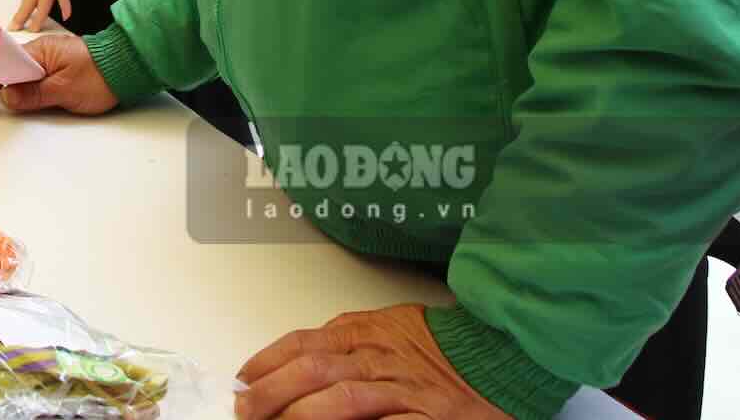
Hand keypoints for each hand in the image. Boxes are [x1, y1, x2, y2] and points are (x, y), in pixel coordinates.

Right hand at [0, 32, 117, 116]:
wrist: (125, 65)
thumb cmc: (100, 75)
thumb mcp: (66, 89)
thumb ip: (34, 94)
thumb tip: (6, 97)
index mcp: (38, 52)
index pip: (2, 67)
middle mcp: (37, 51)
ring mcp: (43, 56)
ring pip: (6, 64)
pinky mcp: (50, 64)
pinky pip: (19, 68)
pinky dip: (3, 76)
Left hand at [235, 306, 512, 418]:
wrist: (497, 352)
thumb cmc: (439, 344)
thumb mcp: (383, 328)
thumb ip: (343, 342)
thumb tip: (295, 358)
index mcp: (362, 332)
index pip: (301, 344)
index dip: (264, 362)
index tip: (241, 380)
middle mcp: (377, 357)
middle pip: (312, 371)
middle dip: (271, 392)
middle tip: (244, 409)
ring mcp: (402, 389)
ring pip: (341, 399)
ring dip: (300, 415)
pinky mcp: (426, 418)